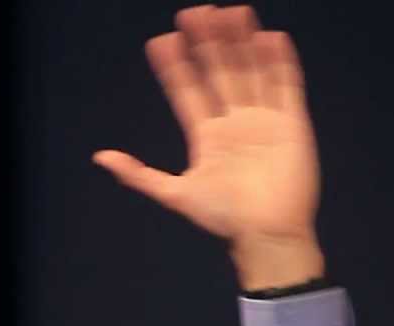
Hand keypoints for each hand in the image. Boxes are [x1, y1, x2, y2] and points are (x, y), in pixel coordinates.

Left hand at [94, 5, 323, 290]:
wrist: (267, 235)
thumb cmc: (223, 219)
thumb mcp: (174, 194)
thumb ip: (139, 174)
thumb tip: (100, 157)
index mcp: (207, 136)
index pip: (187, 91)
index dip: (176, 65)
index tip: (162, 41)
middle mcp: (234, 123)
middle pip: (219, 72)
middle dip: (208, 44)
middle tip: (195, 13)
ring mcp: (264, 120)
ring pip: (251, 71)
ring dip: (241, 43)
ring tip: (229, 13)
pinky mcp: (293, 123)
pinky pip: (286, 85)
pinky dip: (279, 62)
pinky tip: (268, 37)